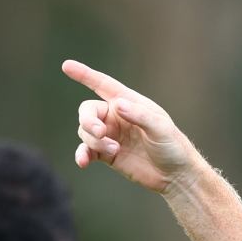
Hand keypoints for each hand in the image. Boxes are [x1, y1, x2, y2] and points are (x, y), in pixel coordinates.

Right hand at [63, 59, 199, 192]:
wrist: (175, 175)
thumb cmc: (172, 146)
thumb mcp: (161, 128)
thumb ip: (140, 115)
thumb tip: (117, 105)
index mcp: (128, 103)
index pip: (103, 85)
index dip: (85, 75)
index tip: (66, 66)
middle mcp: (116, 117)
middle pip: (88, 111)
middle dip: (88, 120)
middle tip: (99, 132)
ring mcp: (110, 135)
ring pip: (86, 131)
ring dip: (94, 141)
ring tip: (113, 150)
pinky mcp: (107, 154)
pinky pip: (87, 151)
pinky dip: (82, 155)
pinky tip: (83, 162)